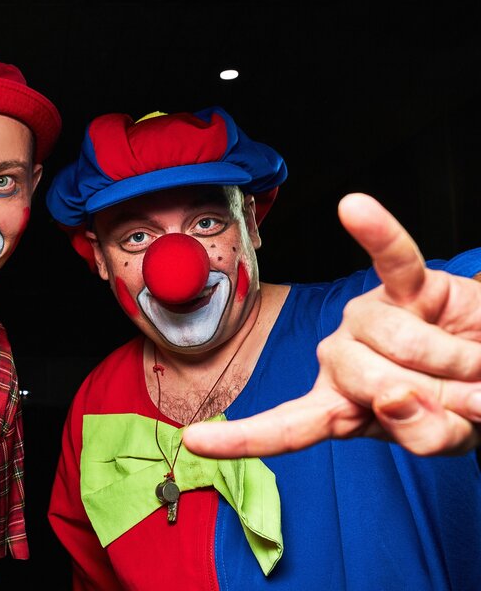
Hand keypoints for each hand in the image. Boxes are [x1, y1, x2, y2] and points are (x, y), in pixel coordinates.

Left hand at [183, 193, 480, 457]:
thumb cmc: (466, 403)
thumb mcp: (448, 437)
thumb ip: (425, 435)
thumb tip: (393, 398)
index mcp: (339, 406)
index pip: (285, 427)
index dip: (243, 438)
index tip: (195, 441)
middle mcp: (341, 359)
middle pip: (358, 377)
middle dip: (427, 394)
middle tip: (464, 398)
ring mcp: (369, 318)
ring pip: (391, 337)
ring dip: (449, 360)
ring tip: (472, 364)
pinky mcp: (409, 284)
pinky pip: (394, 258)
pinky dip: (379, 233)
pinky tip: (354, 208)